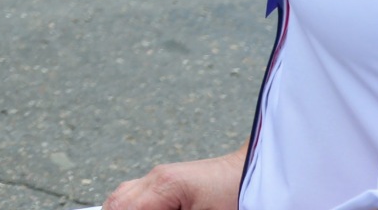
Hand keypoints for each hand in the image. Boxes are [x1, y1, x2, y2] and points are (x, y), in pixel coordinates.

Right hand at [101, 149, 247, 209]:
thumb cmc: (240, 195)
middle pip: (117, 201)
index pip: (122, 208)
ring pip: (123, 195)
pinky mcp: (170, 179)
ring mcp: (161, 175)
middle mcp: (156, 177)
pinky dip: (130, 205)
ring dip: (120, 209)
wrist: (261, 171)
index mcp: (163, 187)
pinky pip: (136, 191)